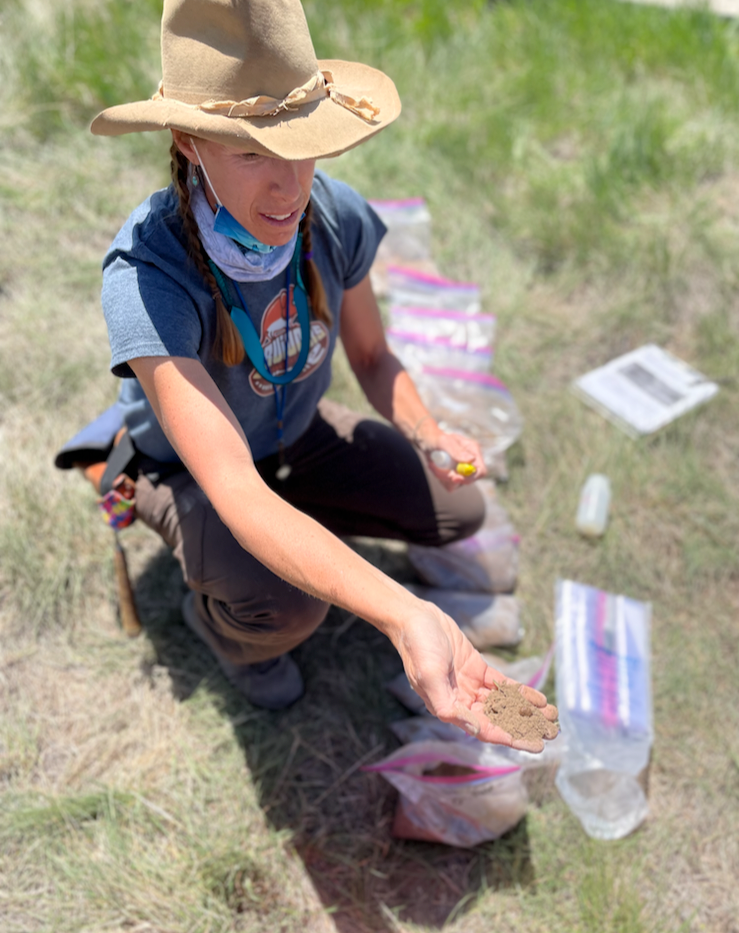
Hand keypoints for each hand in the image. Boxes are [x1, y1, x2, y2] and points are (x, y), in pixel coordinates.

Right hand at [394, 601, 557, 752]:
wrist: (415, 618)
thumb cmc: (418, 648)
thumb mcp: (429, 677)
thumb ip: (448, 706)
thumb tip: (474, 729)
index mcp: (450, 708)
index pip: (486, 730)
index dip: (512, 739)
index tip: (535, 746)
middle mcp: (463, 701)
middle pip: (500, 719)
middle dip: (526, 727)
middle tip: (553, 732)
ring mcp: (471, 685)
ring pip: (505, 704)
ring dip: (528, 711)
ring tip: (553, 716)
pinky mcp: (478, 669)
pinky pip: (504, 685)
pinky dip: (522, 692)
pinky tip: (540, 698)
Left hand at [420, 427, 487, 491]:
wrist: (426, 440)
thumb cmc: (436, 437)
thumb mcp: (444, 442)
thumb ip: (457, 451)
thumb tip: (472, 460)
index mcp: (473, 451)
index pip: (480, 471)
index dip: (470, 477)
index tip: (454, 477)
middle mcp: (469, 461)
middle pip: (468, 480)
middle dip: (451, 477)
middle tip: (436, 469)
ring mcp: (462, 469)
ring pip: (456, 484)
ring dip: (442, 476)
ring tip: (432, 464)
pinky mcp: (454, 475)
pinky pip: (448, 485)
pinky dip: (439, 477)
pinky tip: (434, 467)